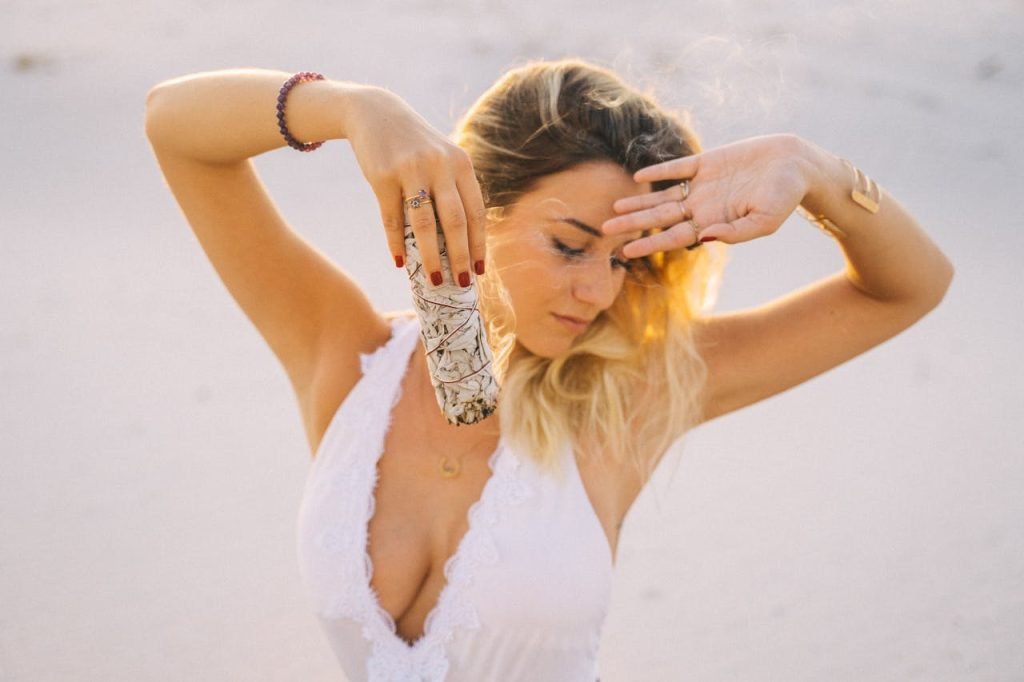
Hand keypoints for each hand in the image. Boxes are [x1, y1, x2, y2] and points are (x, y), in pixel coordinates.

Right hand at [345, 87, 485, 285]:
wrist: (376, 114)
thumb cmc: (415, 147)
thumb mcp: (442, 159)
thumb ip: (453, 191)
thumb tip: (461, 243)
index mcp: (461, 164)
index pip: (476, 212)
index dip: (479, 244)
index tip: (480, 271)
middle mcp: (440, 165)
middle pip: (455, 221)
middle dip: (460, 257)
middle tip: (462, 284)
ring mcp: (411, 170)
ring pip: (424, 224)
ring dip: (431, 256)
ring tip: (434, 280)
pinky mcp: (383, 176)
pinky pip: (392, 218)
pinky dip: (396, 244)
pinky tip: (401, 262)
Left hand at [602, 134, 812, 257]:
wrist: (797, 165)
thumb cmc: (785, 198)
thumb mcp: (765, 222)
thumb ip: (736, 233)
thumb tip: (706, 238)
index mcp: (713, 224)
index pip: (673, 238)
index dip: (649, 245)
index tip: (625, 253)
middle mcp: (703, 207)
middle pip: (660, 219)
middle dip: (633, 225)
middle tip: (604, 231)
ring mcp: (703, 185)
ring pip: (663, 196)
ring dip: (639, 202)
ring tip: (614, 208)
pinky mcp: (708, 161)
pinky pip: (679, 167)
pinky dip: (659, 170)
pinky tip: (638, 176)